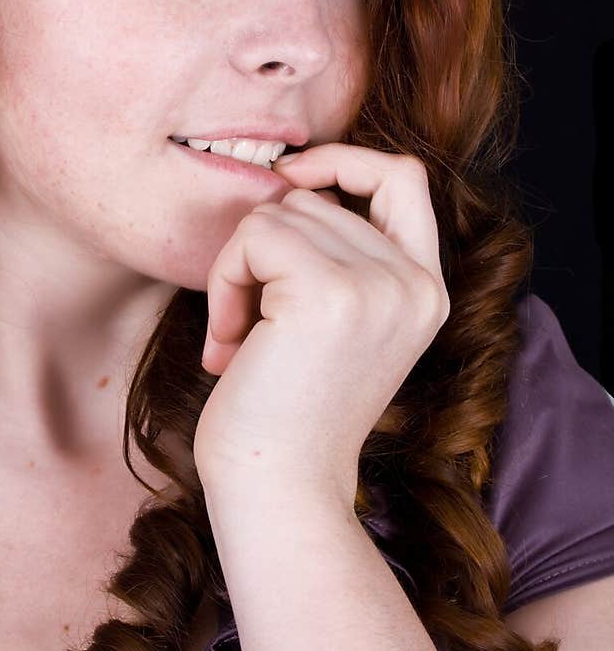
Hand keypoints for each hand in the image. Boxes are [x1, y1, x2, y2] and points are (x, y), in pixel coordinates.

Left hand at [193, 143, 449, 499]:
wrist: (279, 490)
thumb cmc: (287, 413)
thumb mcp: (337, 325)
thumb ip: (340, 255)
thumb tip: (290, 179)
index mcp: (426, 290)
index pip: (404, 177)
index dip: (344, 161)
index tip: (290, 180)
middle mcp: (415, 284)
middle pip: (316, 198)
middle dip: (262, 250)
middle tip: (246, 323)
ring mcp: (378, 286)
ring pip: (278, 213)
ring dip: (238, 270)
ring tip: (240, 339)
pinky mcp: (329, 292)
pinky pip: (254, 236)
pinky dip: (225, 282)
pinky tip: (228, 344)